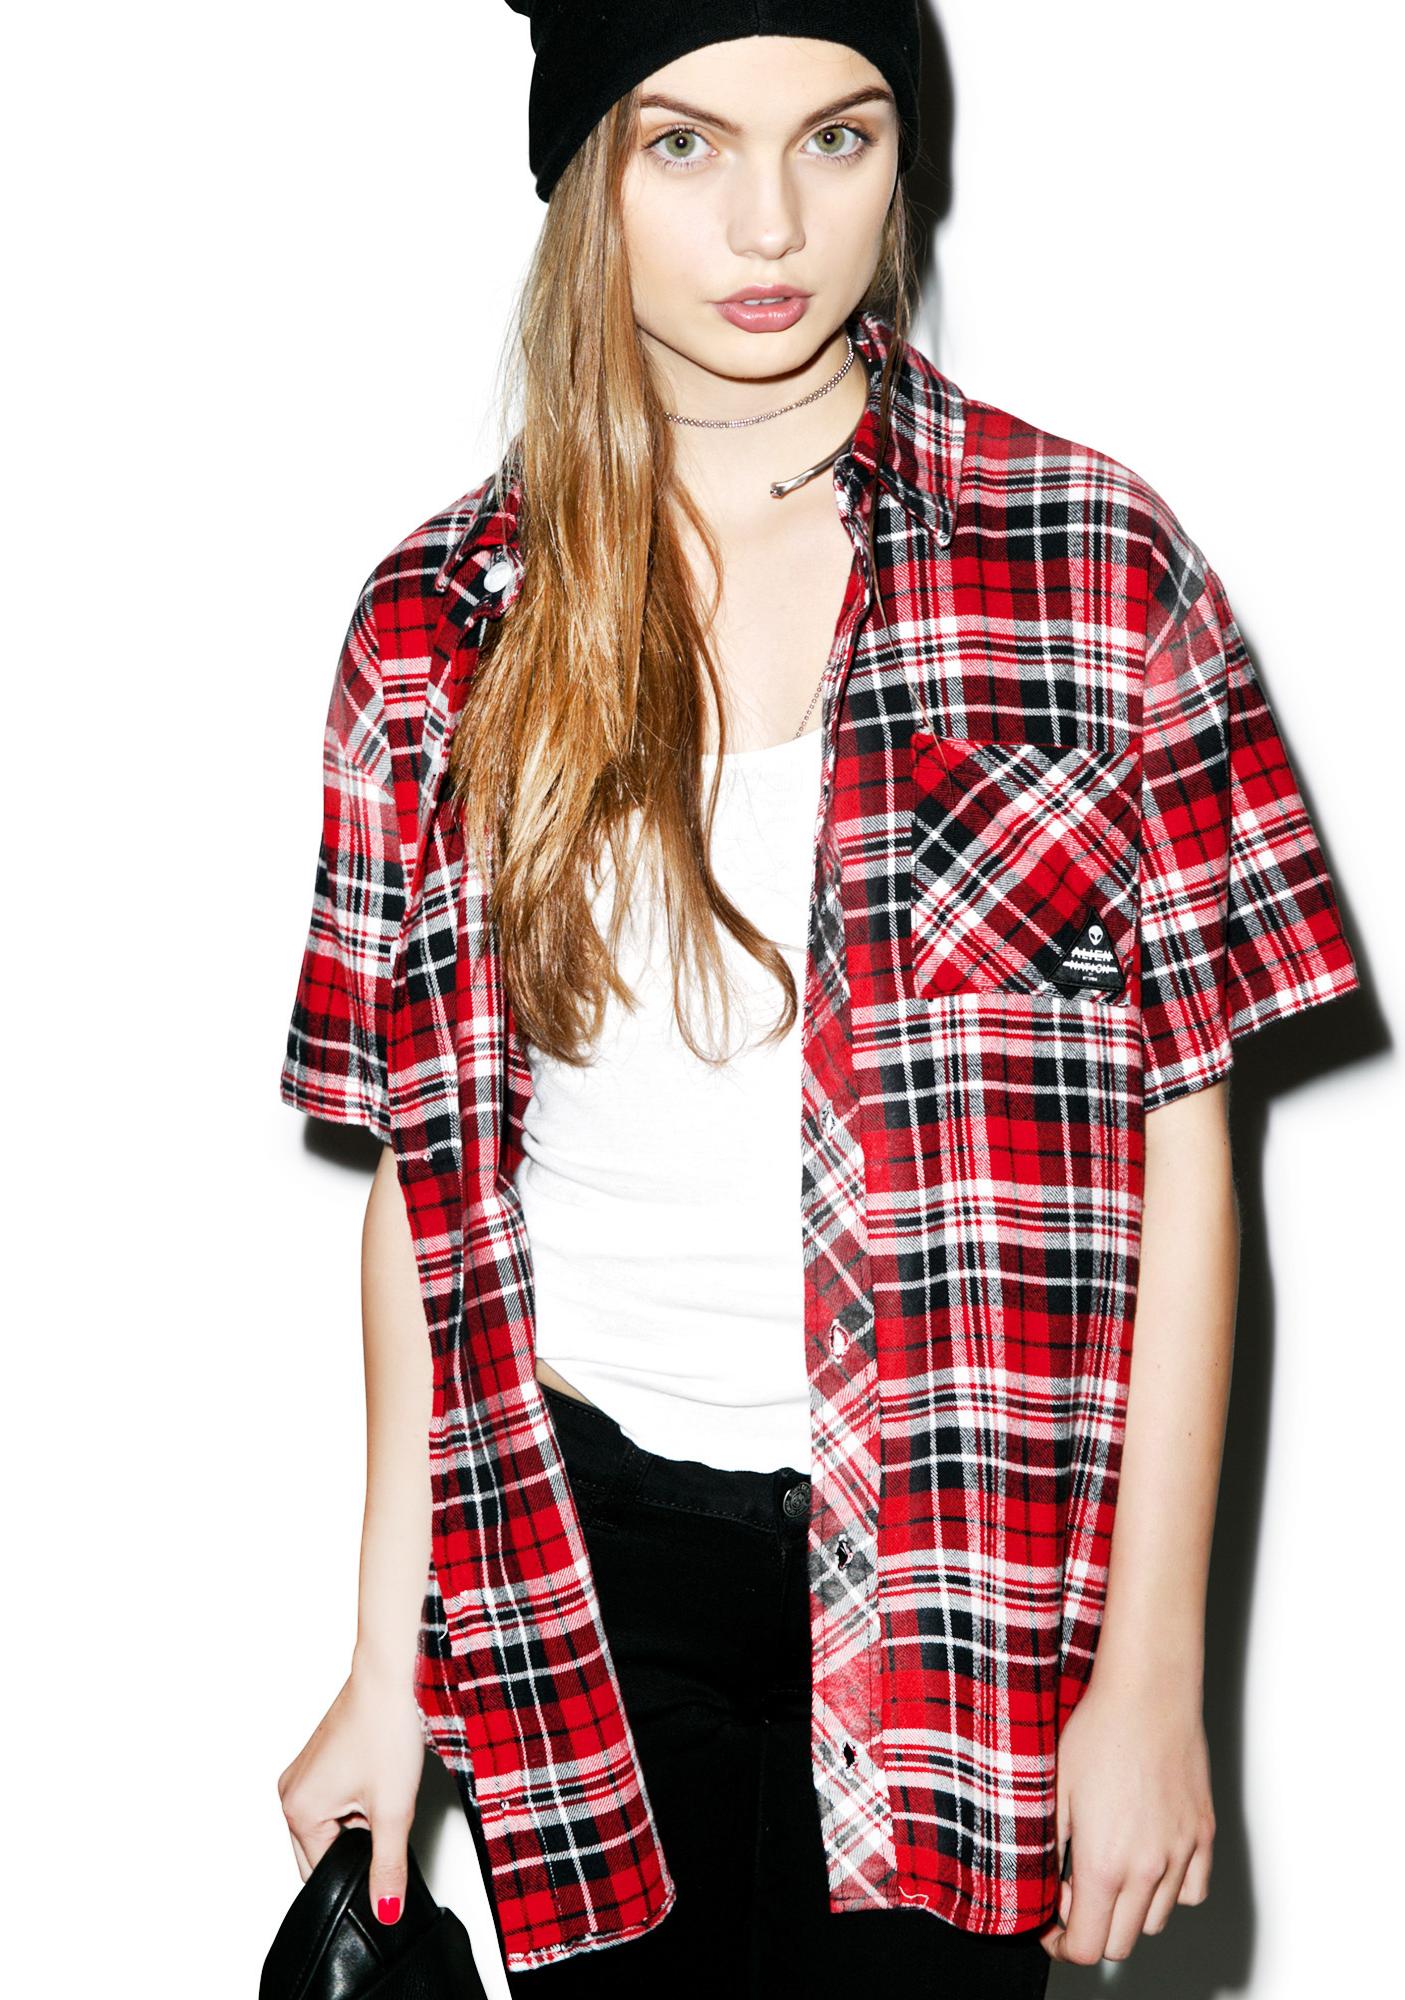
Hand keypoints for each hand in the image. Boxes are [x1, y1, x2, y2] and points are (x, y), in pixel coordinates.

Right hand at [276, 1661, 426, 1928]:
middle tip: (385, 1815)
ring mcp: (302, 1774)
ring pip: (330, 1827)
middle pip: (321, 1852)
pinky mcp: (317, 1760)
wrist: (395, 1674)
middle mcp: (290, 1793)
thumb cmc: (388, 1728)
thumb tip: (384, 1911)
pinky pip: (331, 1803)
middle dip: (356, 1846)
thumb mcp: (394, 1811)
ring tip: (382, 1789)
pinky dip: (355, 1802)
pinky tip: (377, 1778)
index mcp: (298, 1811)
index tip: (385, 1855)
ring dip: (358, 1822)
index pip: (323, 1874)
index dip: (359, 1873)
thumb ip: (387, 1868)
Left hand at [1039, 1672, 1215, 1965]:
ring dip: (1130, 1911)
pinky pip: (1191, 1891)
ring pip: (1156, 1921)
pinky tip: (1148, 1860)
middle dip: (1093, 1930)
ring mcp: (1182, 1854)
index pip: (1088, 1947)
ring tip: (1110, 1870)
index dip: (1062, 1945)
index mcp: (1106, 1864)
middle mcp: (1150, 1869)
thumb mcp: (1054, 1794)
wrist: (1147, 1695)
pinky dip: (1170, 1891)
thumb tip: (1050, 1895)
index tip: (1051, 1928)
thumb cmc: (1096, 1733)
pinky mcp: (1203, 1835)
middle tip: (1075, 1893)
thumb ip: (1050, 1855)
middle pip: (1122, 1943)